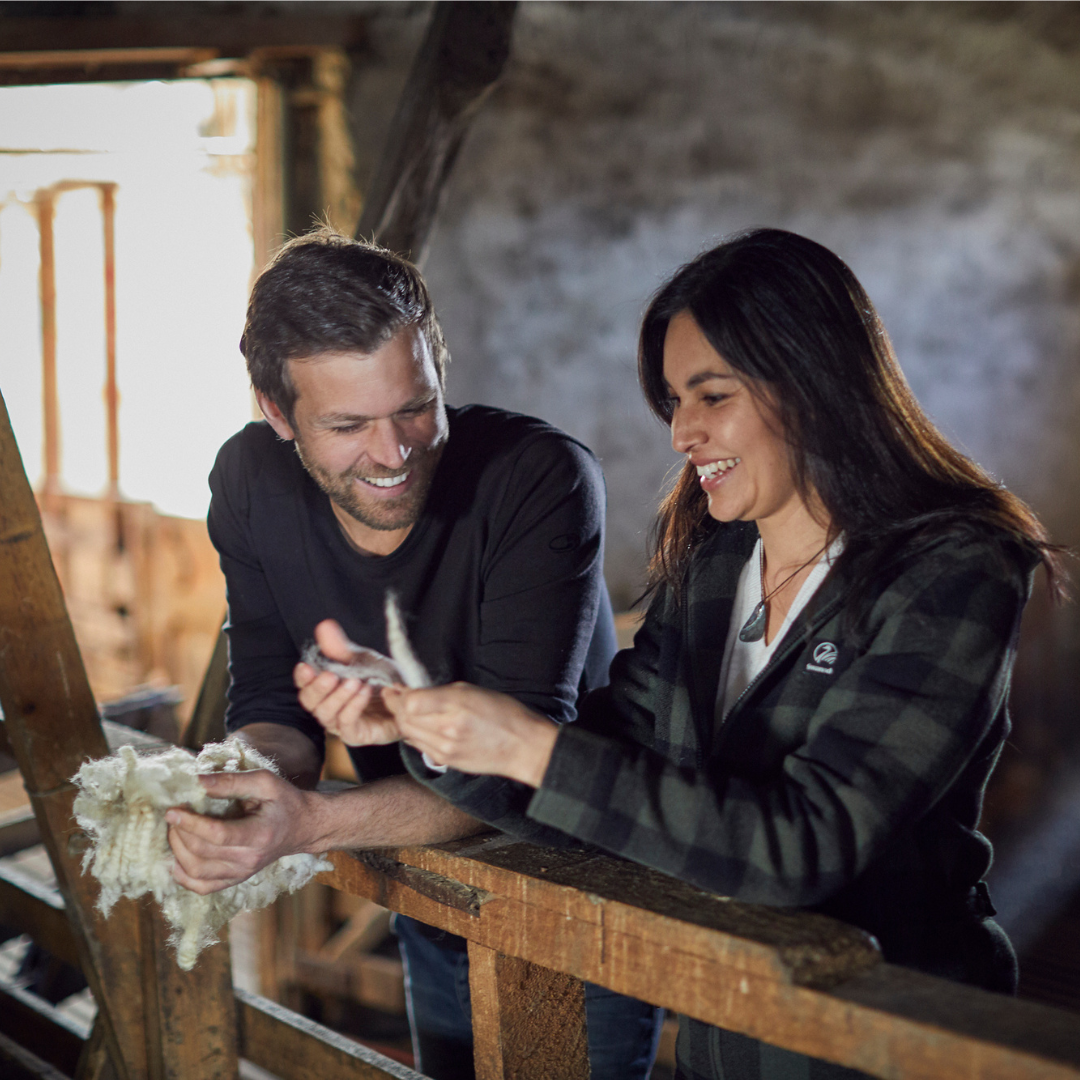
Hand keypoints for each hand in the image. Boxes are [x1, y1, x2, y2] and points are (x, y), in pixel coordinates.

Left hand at [166, 770, 316, 893]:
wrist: (302, 827)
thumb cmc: (284, 801)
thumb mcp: (265, 782)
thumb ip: (232, 781)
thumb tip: (198, 782)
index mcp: (260, 834)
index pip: (218, 835)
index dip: (191, 824)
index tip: (173, 811)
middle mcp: (250, 859)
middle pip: (202, 854)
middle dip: (180, 834)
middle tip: (173, 815)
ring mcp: (242, 873)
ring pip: (197, 873)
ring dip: (178, 852)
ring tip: (175, 832)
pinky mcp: (236, 879)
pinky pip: (202, 887)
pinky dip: (183, 876)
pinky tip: (177, 859)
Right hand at [294, 619, 401, 745]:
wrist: (408, 698)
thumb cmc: (380, 680)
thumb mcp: (361, 659)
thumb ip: (341, 647)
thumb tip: (324, 626)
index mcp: (325, 688)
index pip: (304, 685)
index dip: (302, 677)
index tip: (306, 667)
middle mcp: (328, 706)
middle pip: (309, 702)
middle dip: (318, 688)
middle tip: (331, 675)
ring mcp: (340, 723)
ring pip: (325, 714)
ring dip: (338, 697)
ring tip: (354, 682)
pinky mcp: (355, 735)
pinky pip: (347, 725)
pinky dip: (353, 707)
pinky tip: (364, 692)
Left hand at [383, 683, 558, 787]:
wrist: (523, 746)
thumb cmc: (503, 712)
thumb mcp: (472, 690)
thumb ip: (441, 692)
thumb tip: (413, 692)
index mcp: (456, 706)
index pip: (411, 702)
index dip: (399, 694)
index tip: (397, 687)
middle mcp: (447, 729)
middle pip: (405, 719)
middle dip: (395, 706)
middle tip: (393, 695)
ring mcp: (445, 749)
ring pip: (408, 734)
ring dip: (403, 720)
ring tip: (404, 709)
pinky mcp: (446, 761)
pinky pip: (419, 746)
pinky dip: (414, 734)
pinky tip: (419, 725)